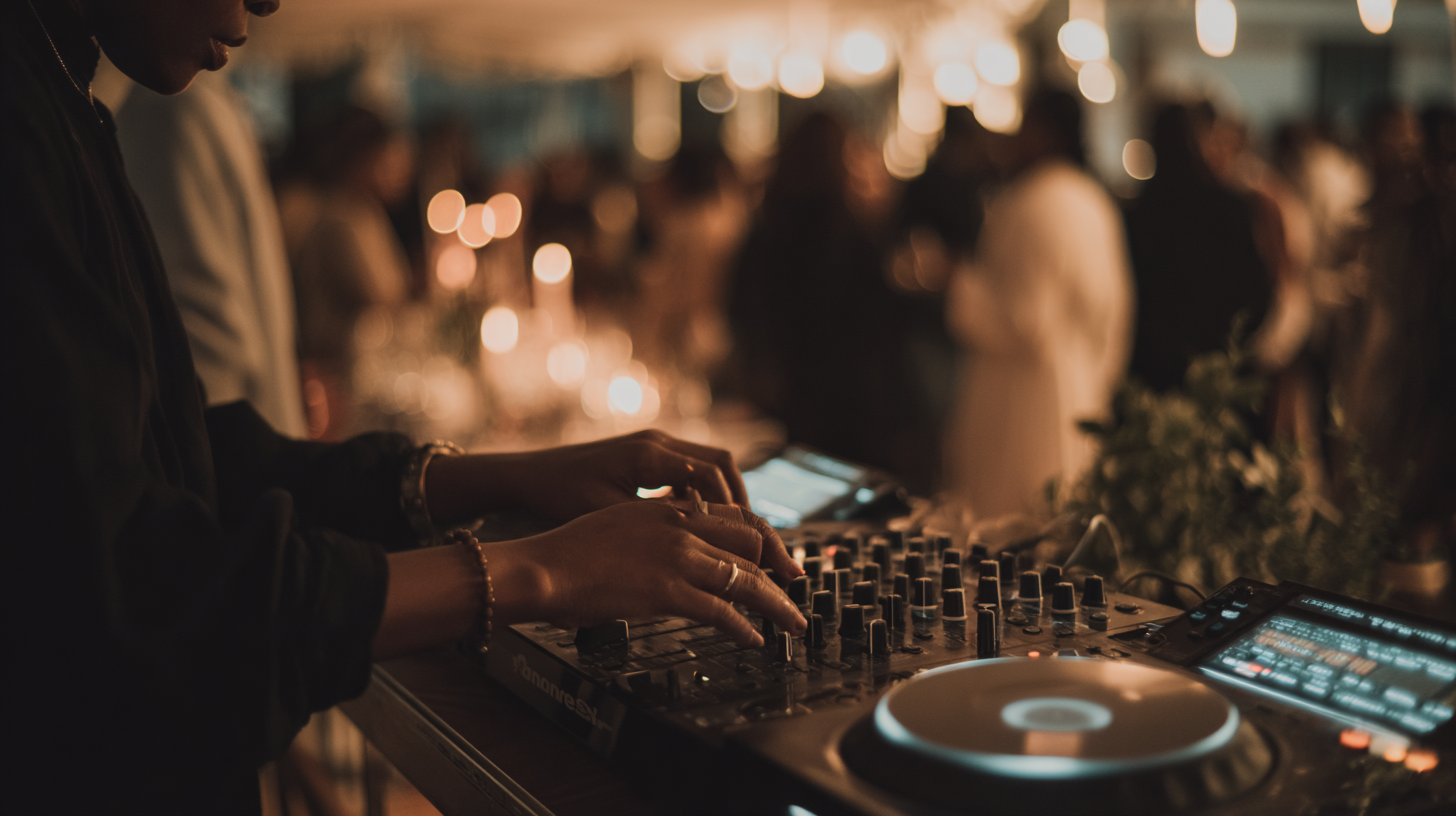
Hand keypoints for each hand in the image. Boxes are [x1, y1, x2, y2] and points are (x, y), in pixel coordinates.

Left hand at [428, 430, 751, 524]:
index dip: (735, 507)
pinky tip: (694, 524)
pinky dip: (699, 494)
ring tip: (730, 533)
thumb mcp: (609, 516)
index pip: (715, 474)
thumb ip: (657, 526)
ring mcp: (651, 445)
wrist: (526, 477)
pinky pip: (686, 470)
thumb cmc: (559, 495)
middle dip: (740, 500)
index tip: (745, 537)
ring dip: (721, 497)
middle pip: (721, 463)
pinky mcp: (643, 456)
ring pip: (706, 465)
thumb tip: (698, 547)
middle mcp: (657, 442)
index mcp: (651, 455)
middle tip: (752, 536)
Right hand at [488, 500, 805, 646]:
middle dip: (779, 568)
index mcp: (668, 508)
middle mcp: (680, 525)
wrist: (542, 566)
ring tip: (791, 621)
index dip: (765, 538)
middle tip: (794, 588)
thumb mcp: (618, 522)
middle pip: (752, 542)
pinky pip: (722, 610)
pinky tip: (753, 638)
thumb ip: (652, 531)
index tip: (779, 556)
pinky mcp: (668, 590)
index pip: (735, 515)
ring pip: (746, 578)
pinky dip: (744, 627)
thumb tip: (670, 551)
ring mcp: (677, 557)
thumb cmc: (568, 552)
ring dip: (776, 604)